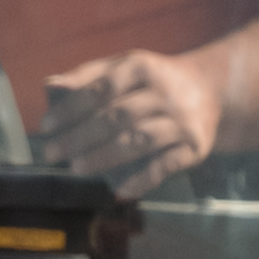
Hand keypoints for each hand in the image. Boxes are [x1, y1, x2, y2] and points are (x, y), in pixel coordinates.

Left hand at [30, 49, 219, 184]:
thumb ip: (89, 76)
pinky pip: (166, 166)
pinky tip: (119, 191)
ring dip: (105, 157)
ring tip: (77, 168)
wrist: (212, 90)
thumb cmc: (155, 82)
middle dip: (81, 137)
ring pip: (138, 141)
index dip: (72, 109)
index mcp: (142, 67)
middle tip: (53, 154)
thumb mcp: (126, 68)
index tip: (47, 126)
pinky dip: (142, 180)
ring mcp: (181, 121)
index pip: (101, 89)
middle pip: (117, 117)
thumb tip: (50, 85)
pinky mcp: (195, 147)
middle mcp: (164, 93)